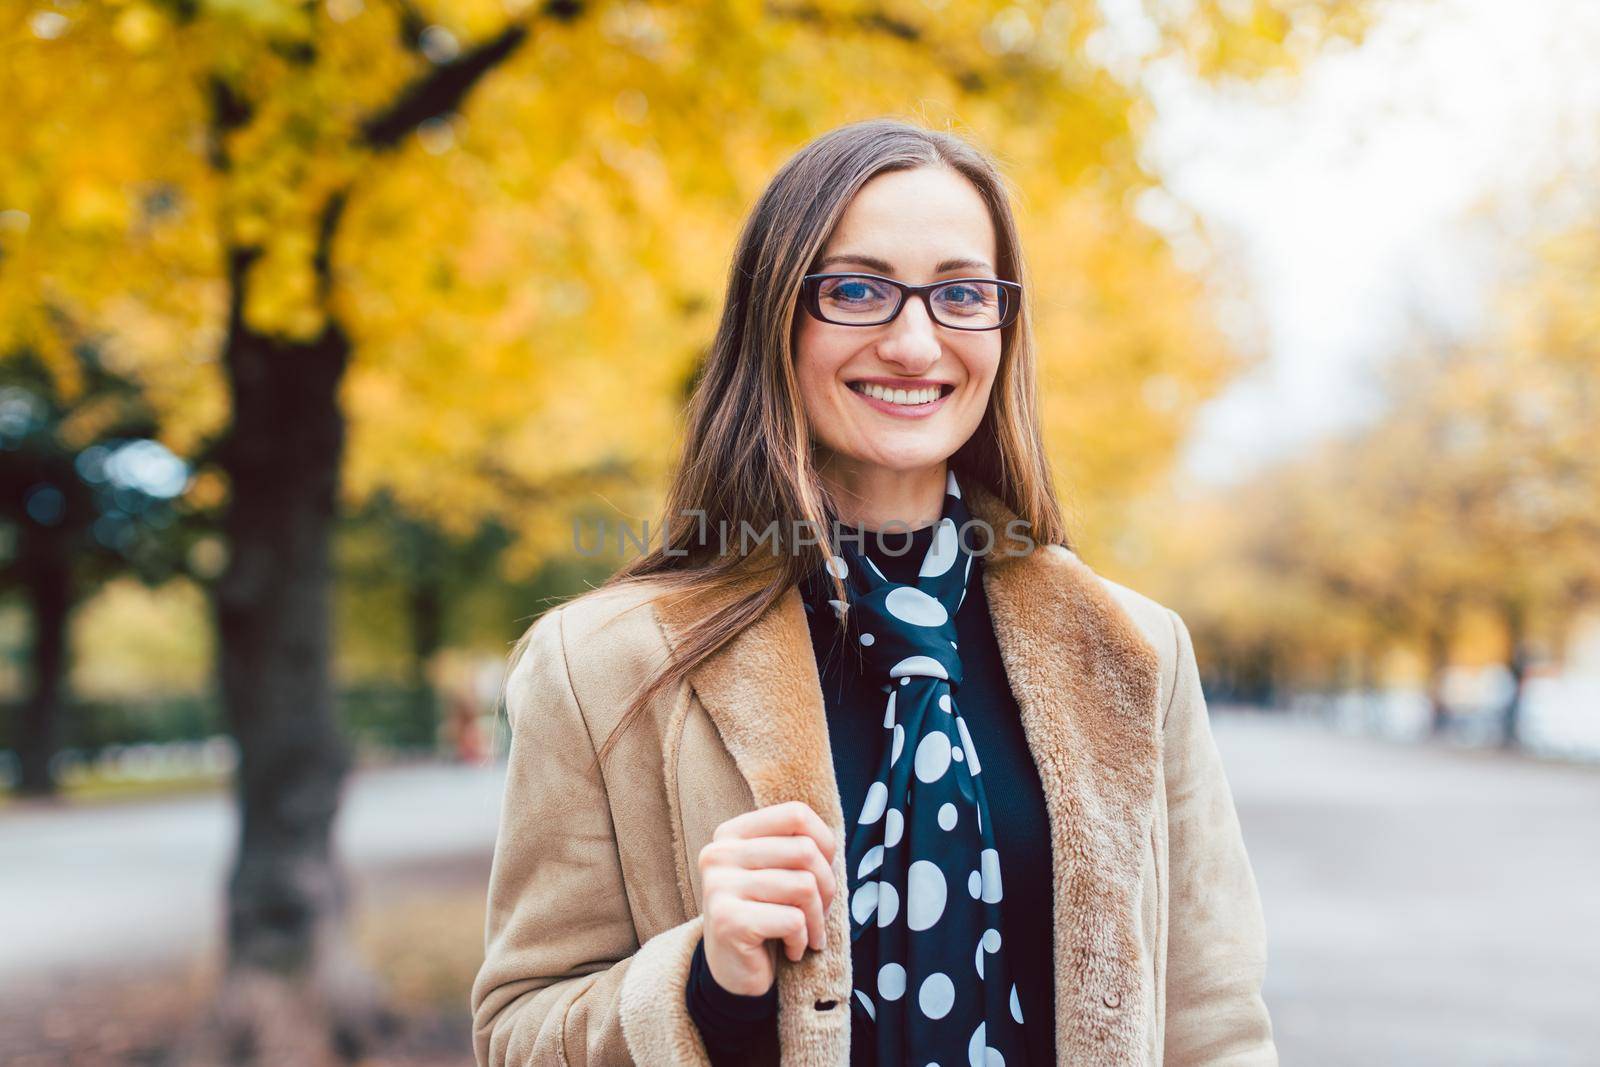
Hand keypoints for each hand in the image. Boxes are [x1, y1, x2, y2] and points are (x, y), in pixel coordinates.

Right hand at [697, 800, 838, 996]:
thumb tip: (832, 843)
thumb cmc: (764, 916)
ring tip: (807, 934)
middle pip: (805, 850)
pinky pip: (792, 921)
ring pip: (804, 886)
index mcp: (732, 834)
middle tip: (820, 914)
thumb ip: (796, 849)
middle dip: (827, 888)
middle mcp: (720, 854)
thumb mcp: (778, 874)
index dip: (825, 843)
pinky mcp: (728, 921)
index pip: (795, 814)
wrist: (733, 973)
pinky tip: (791, 950)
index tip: (823, 873)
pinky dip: (802, 940)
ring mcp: (720, 886)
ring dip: (816, 919)